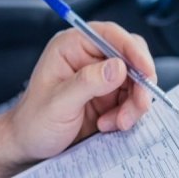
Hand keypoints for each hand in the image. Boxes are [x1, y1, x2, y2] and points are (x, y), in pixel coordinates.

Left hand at [4, 23, 154, 164]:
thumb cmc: (35, 120)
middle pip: (130, 56)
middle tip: (139, 105)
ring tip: (117, 123)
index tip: (146, 71)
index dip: (131, 49)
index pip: (109, 34)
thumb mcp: (58, 103)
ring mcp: (100, 77)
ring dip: (134, 104)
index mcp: (71, 46)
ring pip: (136, 81)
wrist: (32, 144)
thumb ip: (87, 83)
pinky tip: (110, 125)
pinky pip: (132, 99)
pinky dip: (129, 114)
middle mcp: (88, 57)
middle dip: (139, 82)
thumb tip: (118, 66)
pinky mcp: (109, 96)